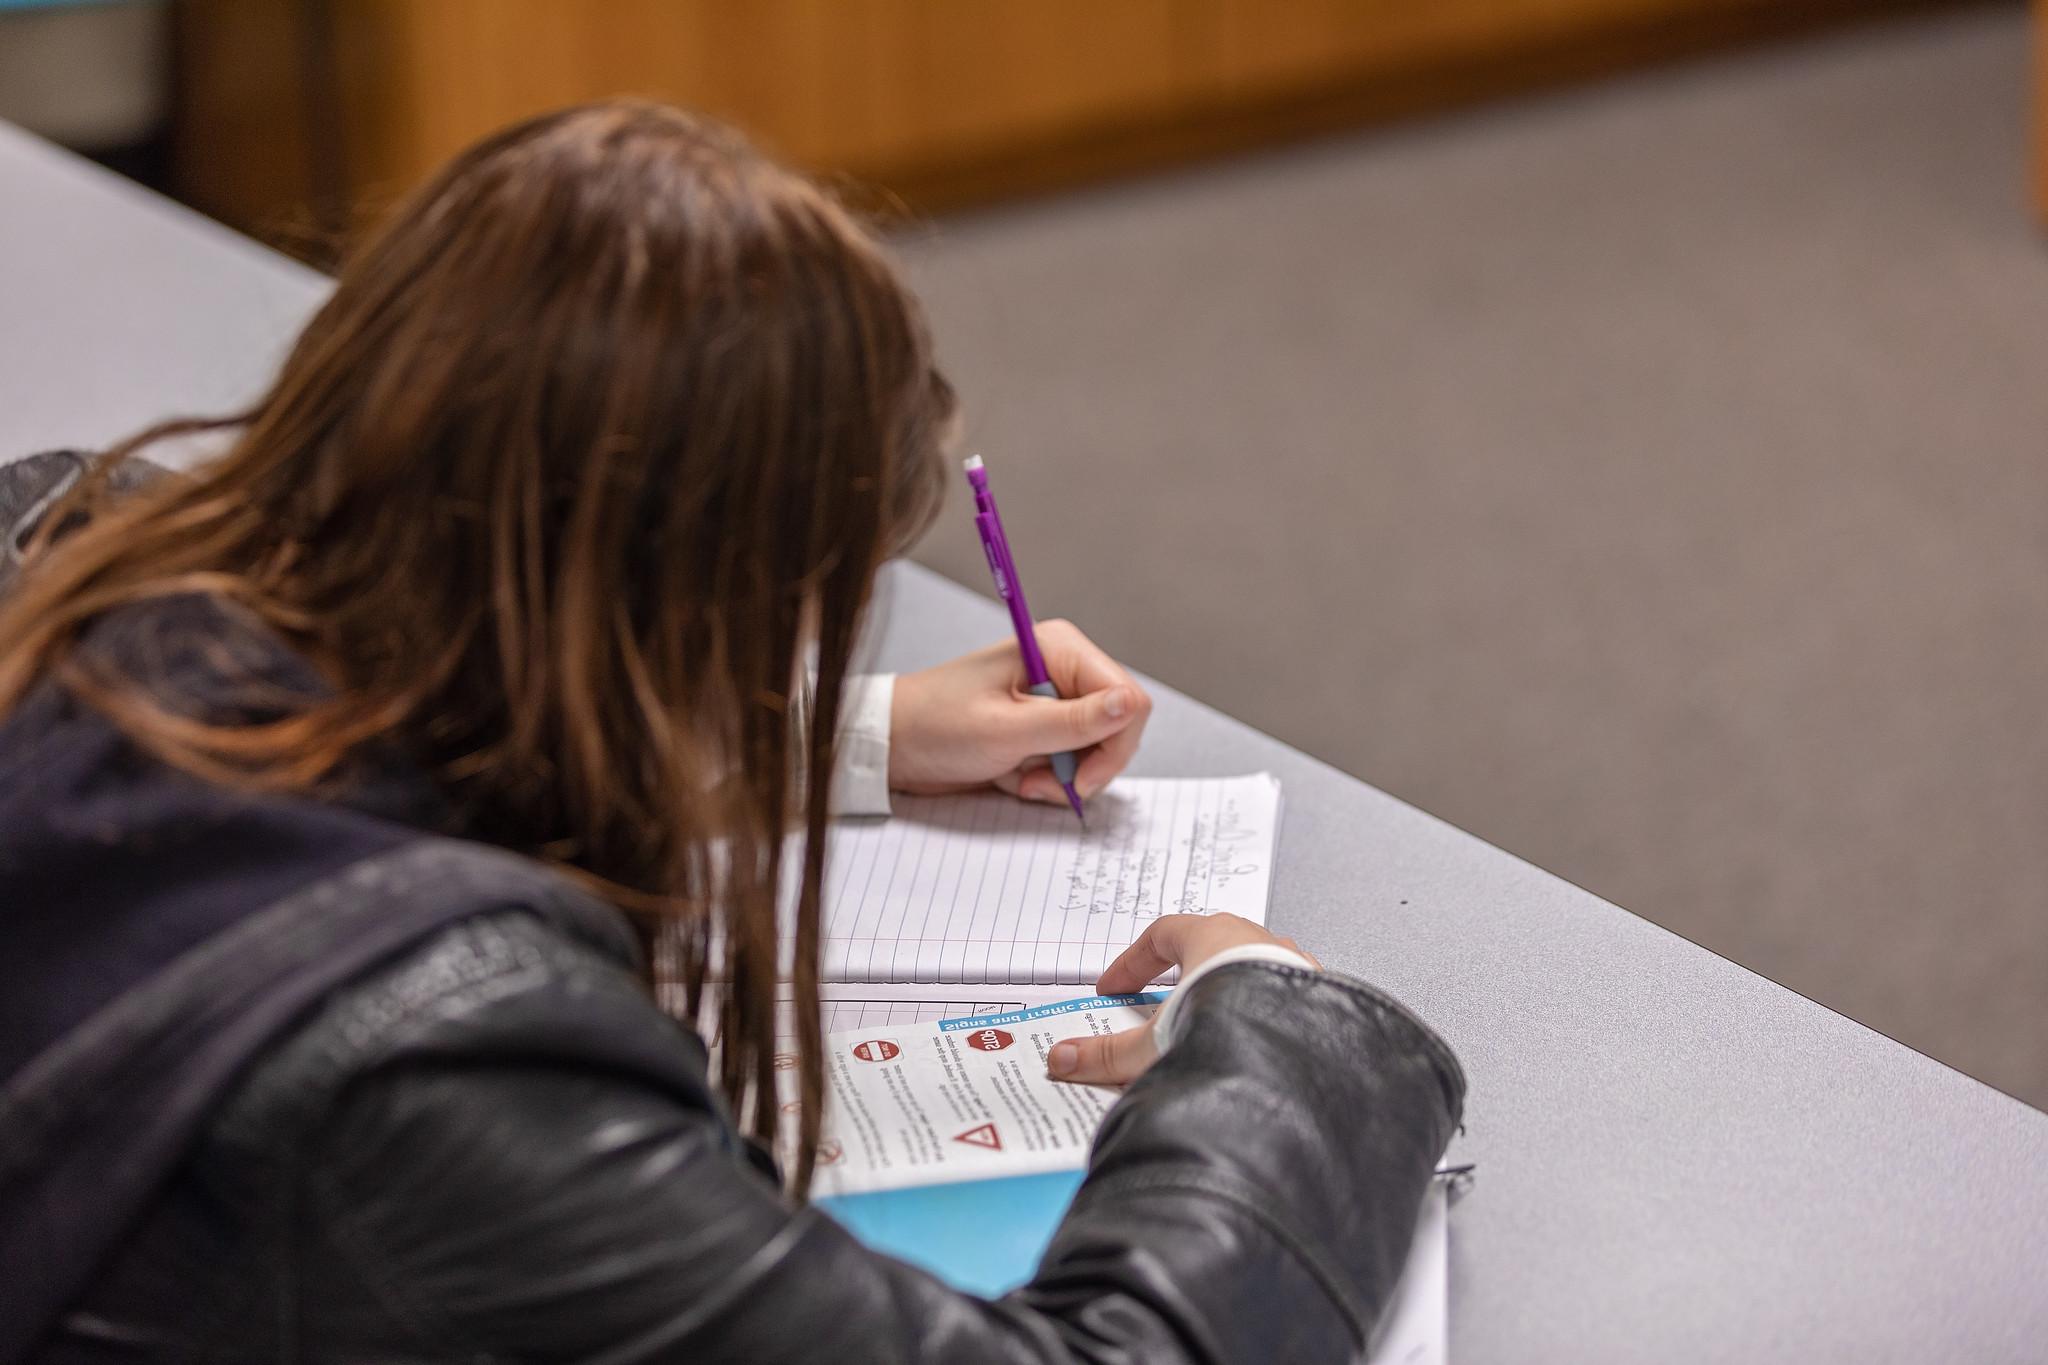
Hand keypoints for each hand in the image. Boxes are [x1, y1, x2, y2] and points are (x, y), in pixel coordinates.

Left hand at [888, 620, 1152, 805]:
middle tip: (1043, 784)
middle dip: (1087, 766)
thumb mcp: (1007, 731)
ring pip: (1098, 749)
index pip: (1128, 699)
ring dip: (1064, 777)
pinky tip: (1016, 778)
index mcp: (1060, 650)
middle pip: (1118, 726)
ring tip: (1022, 781)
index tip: (1078, 781)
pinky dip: (1050, 778)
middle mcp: (1064, 669)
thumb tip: (1132, 705)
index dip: (1113, 746)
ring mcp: (1055, 699)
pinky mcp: (1043, 726)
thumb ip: (1073, 722)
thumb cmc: (938, 727)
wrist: (894, 745)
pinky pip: (1072, 759)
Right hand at [1046, 913, 1320, 1085]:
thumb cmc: (1230, 1024)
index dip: (1132, 962)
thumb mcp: (1154, 1042)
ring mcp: (1290, 965)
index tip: (1114, 986)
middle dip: (1179, 977)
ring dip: (1223, 993)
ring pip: (1248, 969)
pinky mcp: (1315, 997)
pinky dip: (1258, 1015)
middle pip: (1207, 948)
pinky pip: (1278, 997)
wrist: (1294, 1050)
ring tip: (1207, 1028)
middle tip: (1160, 1005)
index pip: (1160, 934)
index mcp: (1212, 936)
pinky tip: (1251, 1043)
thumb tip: (1065, 1059)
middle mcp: (1255, 941)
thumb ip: (1107, 1053)